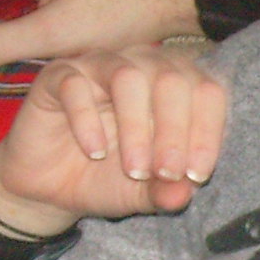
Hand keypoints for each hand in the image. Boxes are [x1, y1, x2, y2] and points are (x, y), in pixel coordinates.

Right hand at [0, 42, 227, 225]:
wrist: (52, 189)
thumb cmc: (108, 179)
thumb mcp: (143, 193)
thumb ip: (166, 191)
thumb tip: (184, 194)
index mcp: (176, 86)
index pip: (208, 93)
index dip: (207, 133)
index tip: (195, 176)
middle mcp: (143, 66)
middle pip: (172, 80)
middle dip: (174, 131)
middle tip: (166, 173)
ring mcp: (100, 66)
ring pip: (129, 77)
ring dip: (136, 126)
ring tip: (133, 169)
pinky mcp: (59, 76)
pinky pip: (76, 85)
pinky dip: (88, 120)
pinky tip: (93, 150)